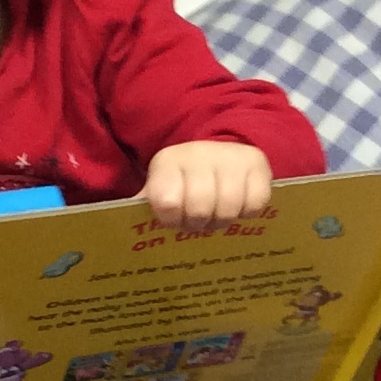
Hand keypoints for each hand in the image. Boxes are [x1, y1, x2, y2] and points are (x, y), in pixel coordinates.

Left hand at [140, 141, 271, 229]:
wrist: (219, 149)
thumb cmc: (184, 181)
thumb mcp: (160, 188)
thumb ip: (144, 208)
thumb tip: (123, 231)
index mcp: (168, 162)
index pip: (167, 202)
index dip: (171, 220)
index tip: (173, 221)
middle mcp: (199, 154)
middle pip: (200, 209)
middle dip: (197, 223)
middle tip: (197, 222)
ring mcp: (231, 157)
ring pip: (228, 208)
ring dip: (222, 221)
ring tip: (216, 217)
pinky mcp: (257, 164)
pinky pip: (255, 204)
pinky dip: (246, 213)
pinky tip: (238, 208)